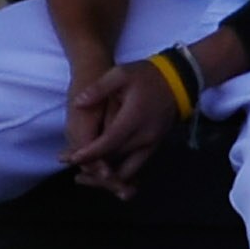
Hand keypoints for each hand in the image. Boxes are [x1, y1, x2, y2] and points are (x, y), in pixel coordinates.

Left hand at [64, 50, 199, 199]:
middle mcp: (144, 137)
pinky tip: (105, 170)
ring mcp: (152, 144)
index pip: (108, 144)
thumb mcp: (121, 73)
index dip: (89, 154)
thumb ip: (99, 88)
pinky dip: (120, 172)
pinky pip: (136, 166)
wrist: (178, 80)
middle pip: (116, 162)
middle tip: (71, 165)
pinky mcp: (154, 147)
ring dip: (108, 175)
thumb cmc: (147, 75)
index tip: (71, 158)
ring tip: (85, 173)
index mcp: (134, 119)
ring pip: (128, 170)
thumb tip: (78, 102)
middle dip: (94, 168)